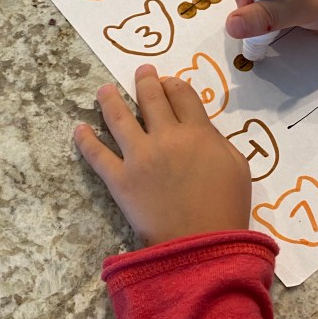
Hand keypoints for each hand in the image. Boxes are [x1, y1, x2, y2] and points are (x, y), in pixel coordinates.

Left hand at [74, 65, 251, 246]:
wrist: (201, 245)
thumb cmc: (226, 209)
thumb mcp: (238, 167)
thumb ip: (218, 141)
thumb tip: (201, 130)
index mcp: (198, 132)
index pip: (182, 95)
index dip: (174, 84)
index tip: (169, 82)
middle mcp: (166, 136)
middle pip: (152, 98)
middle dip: (145, 81)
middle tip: (141, 73)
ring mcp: (139, 157)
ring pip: (118, 117)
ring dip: (109, 99)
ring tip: (103, 89)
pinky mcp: (119, 180)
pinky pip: (97, 155)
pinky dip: (85, 140)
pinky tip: (79, 128)